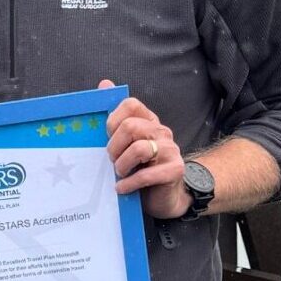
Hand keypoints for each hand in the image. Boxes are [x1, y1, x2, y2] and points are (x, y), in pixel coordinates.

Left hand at [99, 79, 191, 219]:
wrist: (164, 197)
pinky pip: (147, 174)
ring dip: (122, 165)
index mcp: (149, 121)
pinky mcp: (175, 170)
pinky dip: (130, 183)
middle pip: (131, 127)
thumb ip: (115, 116)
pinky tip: (122, 188)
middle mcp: (161, 131)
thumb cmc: (140, 168)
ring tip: (119, 174)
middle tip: (111, 160)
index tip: (108, 137)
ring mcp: (171, 150)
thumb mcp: (125, 143)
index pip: (131, 104)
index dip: (113, 120)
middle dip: (114, 146)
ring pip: (139, 149)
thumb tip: (104, 83)